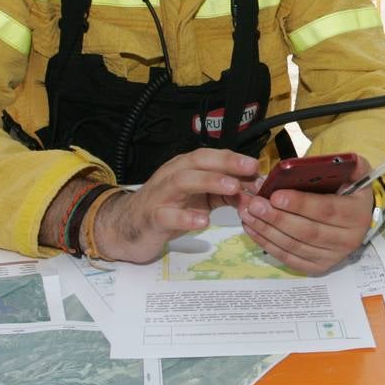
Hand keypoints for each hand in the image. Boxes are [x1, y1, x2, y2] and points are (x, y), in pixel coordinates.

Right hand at [94, 149, 257, 263]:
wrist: (127, 228)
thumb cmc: (167, 209)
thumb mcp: (201, 199)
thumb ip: (227, 193)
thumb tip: (256, 190)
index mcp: (185, 168)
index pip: (210, 157)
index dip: (234, 159)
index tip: (257, 166)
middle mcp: (172, 175)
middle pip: (198, 161)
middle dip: (226, 162)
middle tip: (250, 169)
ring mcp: (160, 195)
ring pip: (182, 181)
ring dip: (209, 181)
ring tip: (232, 187)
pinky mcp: (151, 218)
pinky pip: (167, 215)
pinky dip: (186, 217)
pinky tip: (203, 220)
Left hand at [235, 154, 374, 274]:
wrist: (356, 219)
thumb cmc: (349, 191)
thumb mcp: (356, 173)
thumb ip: (348, 165)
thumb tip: (335, 161)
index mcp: (356, 215)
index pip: (326, 210)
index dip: (300, 204)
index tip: (275, 195)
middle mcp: (347, 240)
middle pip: (307, 231)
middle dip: (277, 218)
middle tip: (254, 204)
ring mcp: (332, 257)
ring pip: (294, 246)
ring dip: (266, 230)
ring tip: (247, 214)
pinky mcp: (317, 267)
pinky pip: (288, 257)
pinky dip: (267, 244)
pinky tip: (252, 229)